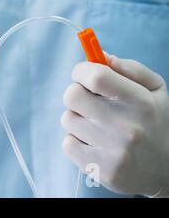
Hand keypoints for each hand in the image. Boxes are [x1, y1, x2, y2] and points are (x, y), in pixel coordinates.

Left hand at [61, 53, 168, 196]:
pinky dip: (76, 141)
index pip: (96, 77)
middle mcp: (126, 126)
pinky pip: (67, 144)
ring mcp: (112, 151)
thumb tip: (99, 56)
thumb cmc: (157, 122)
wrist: (168, 170)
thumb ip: (129, 69)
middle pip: (72, 96)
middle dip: (77, 94)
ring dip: (78, 118)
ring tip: (97, 125)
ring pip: (68, 119)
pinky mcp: (100, 170)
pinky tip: (95, 143)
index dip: (82, 71)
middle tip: (90, 100)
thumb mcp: (155, 90)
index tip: (83, 74)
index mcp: (140, 102)